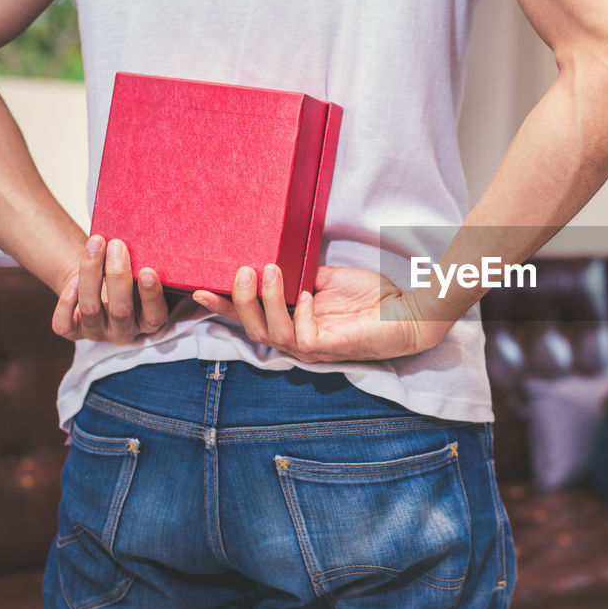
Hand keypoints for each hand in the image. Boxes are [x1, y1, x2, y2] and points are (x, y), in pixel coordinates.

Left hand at [51, 236, 169, 343]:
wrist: (98, 284)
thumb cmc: (126, 278)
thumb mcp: (141, 278)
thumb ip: (146, 272)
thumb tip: (152, 250)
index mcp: (147, 322)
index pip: (155, 316)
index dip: (151, 296)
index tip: (147, 271)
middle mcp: (123, 332)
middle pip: (121, 311)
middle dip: (117, 276)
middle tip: (116, 245)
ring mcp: (96, 333)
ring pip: (91, 309)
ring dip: (91, 273)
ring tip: (95, 244)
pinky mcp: (73, 332)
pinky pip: (65, 322)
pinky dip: (67, 299)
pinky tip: (73, 278)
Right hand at [192, 264, 451, 362]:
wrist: (408, 311)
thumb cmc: (374, 297)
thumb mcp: (327, 278)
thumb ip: (300, 274)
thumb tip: (274, 259)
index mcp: (293, 322)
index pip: (250, 317)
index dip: (223, 306)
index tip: (198, 287)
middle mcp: (297, 339)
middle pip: (252, 329)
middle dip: (241, 299)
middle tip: (242, 269)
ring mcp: (312, 348)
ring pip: (272, 332)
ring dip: (266, 299)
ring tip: (269, 270)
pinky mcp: (329, 349)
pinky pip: (302, 335)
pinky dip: (300, 312)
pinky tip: (308, 294)